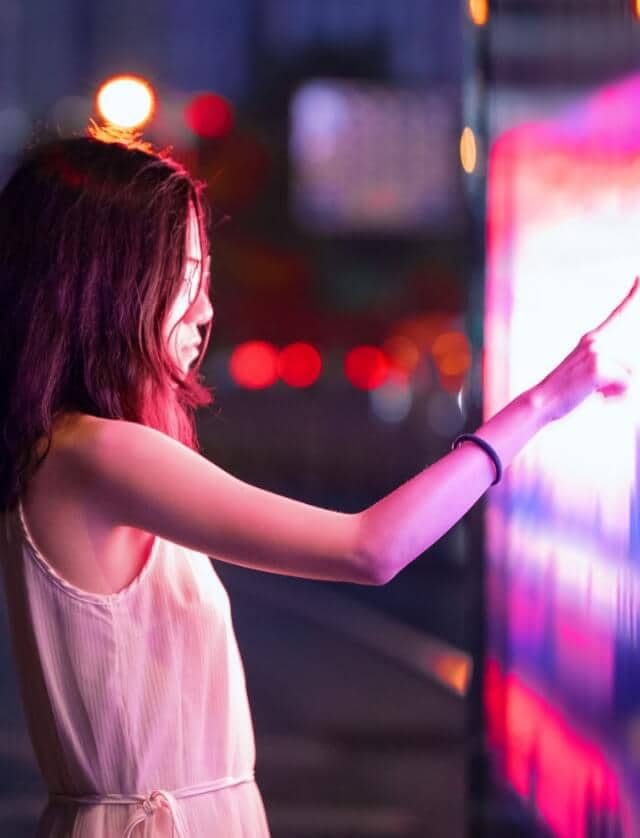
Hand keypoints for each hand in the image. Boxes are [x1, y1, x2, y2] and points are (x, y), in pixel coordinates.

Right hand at [531, 277, 639, 422]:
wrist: (541, 401)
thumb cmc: (566, 391)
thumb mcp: (589, 373)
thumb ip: (610, 366)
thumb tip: (631, 374)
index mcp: (592, 338)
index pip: (619, 313)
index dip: (633, 295)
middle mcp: (595, 340)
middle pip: (632, 362)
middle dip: (623, 382)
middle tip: (595, 390)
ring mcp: (596, 351)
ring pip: (630, 374)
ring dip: (617, 390)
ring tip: (592, 392)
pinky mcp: (598, 366)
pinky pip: (625, 384)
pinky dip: (614, 396)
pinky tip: (594, 395)